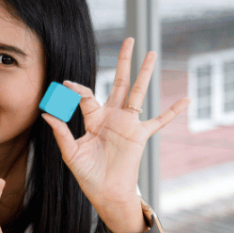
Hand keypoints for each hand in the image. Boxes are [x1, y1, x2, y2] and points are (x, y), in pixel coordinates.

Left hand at [41, 38, 189, 230]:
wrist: (105, 192)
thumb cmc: (87, 174)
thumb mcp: (70, 152)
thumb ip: (61, 132)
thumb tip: (47, 114)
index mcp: (94, 118)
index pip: (86, 95)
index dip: (76, 89)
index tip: (65, 85)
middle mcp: (112, 116)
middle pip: (120, 82)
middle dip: (124, 62)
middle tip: (129, 40)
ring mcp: (128, 124)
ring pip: (138, 93)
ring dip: (145, 73)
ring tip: (152, 53)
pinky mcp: (140, 135)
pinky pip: (159, 122)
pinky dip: (172, 111)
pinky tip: (186, 100)